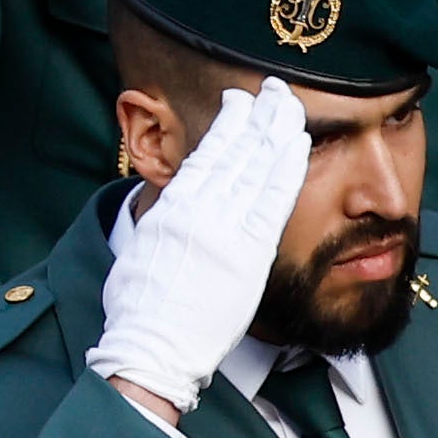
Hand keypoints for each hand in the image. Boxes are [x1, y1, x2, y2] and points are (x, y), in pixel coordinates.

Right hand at [91, 74, 312, 413]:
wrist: (153, 348)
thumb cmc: (139, 310)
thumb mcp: (141, 250)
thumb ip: (165, 221)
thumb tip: (179, 203)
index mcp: (171, 209)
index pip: (207, 153)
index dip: (229, 123)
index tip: (241, 102)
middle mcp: (199, 211)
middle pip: (237, 151)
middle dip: (259, 115)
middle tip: (275, 90)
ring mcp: (226, 230)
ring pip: (256, 168)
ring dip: (276, 131)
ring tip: (290, 106)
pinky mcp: (249, 254)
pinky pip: (274, 201)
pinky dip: (287, 169)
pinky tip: (298, 145)